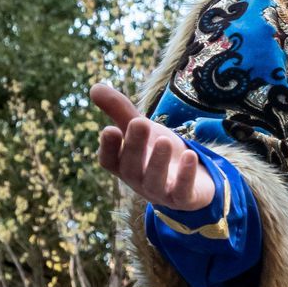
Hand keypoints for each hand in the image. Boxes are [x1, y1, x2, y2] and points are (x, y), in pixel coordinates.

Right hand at [91, 82, 216, 214]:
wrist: (192, 178)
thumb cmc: (158, 152)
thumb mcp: (141, 129)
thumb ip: (119, 111)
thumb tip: (94, 87)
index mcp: (123, 164)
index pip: (109, 160)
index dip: (108, 148)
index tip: (110, 129)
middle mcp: (138, 181)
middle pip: (132, 167)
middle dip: (135, 146)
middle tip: (140, 122)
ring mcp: (160, 192)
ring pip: (155, 181)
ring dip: (159, 161)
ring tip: (165, 140)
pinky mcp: (183, 199)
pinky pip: (182, 192)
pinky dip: (185, 176)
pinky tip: (191, 155)